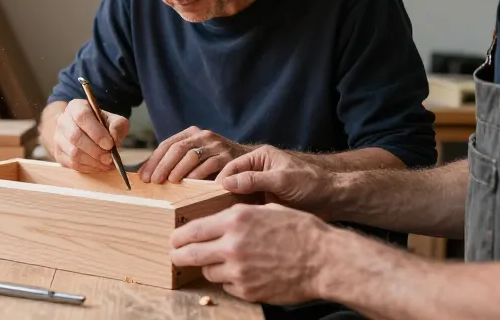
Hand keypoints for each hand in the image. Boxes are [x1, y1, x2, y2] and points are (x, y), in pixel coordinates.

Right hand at [51, 99, 128, 172]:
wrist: (86, 133)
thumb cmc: (101, 125)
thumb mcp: (113, 120)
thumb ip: (117, 125)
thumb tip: (114, 138)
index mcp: (76, 107)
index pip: (82, 116)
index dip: (96, 132)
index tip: (109, 144)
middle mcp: (63, 121)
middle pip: (76, 136)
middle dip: (96, 150)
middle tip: (109, 158)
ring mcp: (58, 138)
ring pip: (73, 152)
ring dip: (93, 161)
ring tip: (106, 163)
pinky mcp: (58, 153)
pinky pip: (72, 163)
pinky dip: (87, 167)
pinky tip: (98, 166)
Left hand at [137, 127, 251, 183]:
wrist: (248, 162)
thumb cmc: (214, 163)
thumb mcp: (194, 157)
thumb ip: (174, 162)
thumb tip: (145, 175)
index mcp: (191, 134)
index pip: (167, 144)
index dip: (154, 161)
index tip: (145, 177)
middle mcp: (204, 136)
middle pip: (177, 148)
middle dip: (163, 165)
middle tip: (155, 181)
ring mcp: (217, 145)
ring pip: (192, 156)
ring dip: (179, 170)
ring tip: (170, 182)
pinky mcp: (229, 157)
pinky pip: (210, 165)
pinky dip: (198, 175)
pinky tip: (190, 184)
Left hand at [170, 203, 329, 303]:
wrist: (325, 260)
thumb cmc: (300, 231)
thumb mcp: (266, 210)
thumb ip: (238, 215)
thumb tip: (217, 219)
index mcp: (235, 219)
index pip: (192, 229)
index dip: (179, 236)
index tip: (174, 239)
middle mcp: (232, 244)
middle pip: (189, 254)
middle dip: (178, 255)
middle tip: (175, 256)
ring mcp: (238, 270)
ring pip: (207, 272)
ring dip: (209, 268)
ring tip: (221, 263)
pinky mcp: (247, 290)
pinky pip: (226, 285)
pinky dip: (230, 280)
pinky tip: (244, 273)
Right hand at [216, 145, 338, 217]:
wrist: (332, 200)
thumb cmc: (311, 184)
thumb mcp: (282, 180)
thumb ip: (254, 180)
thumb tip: (226, 182)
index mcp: (260, 157)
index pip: (232, 166)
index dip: (220, 180)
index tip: (210, 195)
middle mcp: (257, 170)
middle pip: (231, 180)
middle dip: (221, 193)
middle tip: (211, 207)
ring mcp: (260, 187)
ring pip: (237, 194)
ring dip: (230, 204)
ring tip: (221, 217)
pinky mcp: (264, 201)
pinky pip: (247, 206)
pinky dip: (241, 213)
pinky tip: (235, 223)